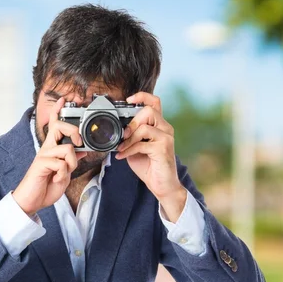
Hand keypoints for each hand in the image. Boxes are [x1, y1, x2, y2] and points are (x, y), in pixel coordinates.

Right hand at [12, 97, 87, 215]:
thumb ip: (71, 160)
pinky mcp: (42, 164)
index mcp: (52, 148)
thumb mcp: (64, 172)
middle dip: (74, 131)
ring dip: (72, 163)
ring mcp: (44, 155)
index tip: (63, 100)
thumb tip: (83, 151)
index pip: (54, 125)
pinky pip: (62, 164)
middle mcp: (47, 148)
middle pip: (59, 127)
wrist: (32, 200)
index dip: (58, 111)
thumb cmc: (46, 185)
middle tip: (79, 143)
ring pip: (67, 148)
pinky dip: (64, 174)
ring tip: (65, 173)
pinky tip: (58, 179)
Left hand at [115, 92, 186, 215]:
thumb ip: (130, 136)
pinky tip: (122, 156)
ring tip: (121, 148)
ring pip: (144, 127)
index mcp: (159, 125)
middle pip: (149, 111)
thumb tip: (116, 130)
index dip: (142, 96)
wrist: (162, 185)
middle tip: (124, 135)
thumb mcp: (135, 146)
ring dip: (128, 139)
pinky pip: (142, 144)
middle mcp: (166, 128)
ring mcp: (166, 138)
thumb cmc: (149, 165)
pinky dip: (128, 150)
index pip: (155, 102)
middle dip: (132, 122)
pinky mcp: (163, 149)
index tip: (129, 100)